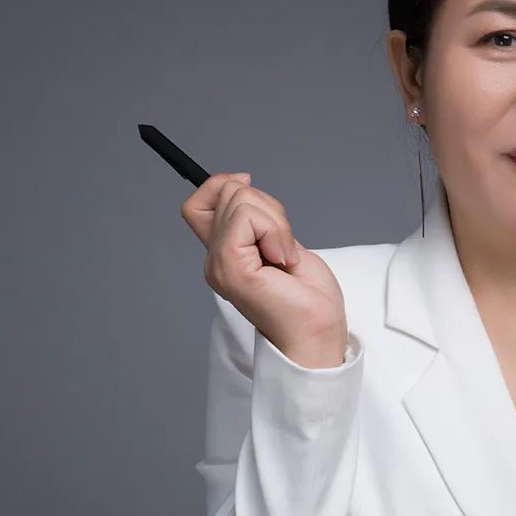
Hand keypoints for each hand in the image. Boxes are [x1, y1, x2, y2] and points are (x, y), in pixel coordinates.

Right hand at [181, 172, 348, 360]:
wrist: (318, 334)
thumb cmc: (308, 299)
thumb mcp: (282, 242)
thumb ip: (257, 221)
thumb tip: (241, 182)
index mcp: (224, 254)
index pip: (198, 203)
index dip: (223, 185)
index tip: (253, 192)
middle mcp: (215, 260)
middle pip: (228, 192)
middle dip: (268, 207)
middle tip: (284, 247)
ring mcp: (220, 265)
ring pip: (240, 199)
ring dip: (275, 221)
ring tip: (285, 257)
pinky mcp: (231, 268)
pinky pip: (247, 218)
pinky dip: (274, 230)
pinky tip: (283, 259)